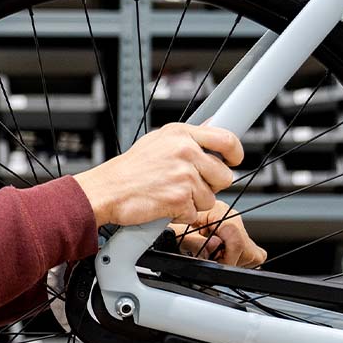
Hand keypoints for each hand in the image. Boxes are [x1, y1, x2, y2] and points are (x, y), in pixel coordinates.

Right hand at [71, 122, 243, 227]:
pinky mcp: (180, 199)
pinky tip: (164, 205)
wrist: (106, 190)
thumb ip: (186, 138)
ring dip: (193, 203)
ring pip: (210, 198)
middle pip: (224, 175)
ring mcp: (184, 175)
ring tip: (170, 194)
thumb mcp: (157, 141)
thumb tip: (212, 127)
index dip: (235, 153)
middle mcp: (185, 151)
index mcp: (181, 134)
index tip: (234, 160)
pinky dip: (180, 215)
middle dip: (211, 185)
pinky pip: (194, 214)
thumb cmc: (128, 170)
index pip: (226, 139)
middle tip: (190, 186)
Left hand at [170, 200, 266, 268]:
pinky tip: (220, 257)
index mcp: (219, 211)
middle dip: (231, 260)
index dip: (228, 257)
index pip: (236, 238)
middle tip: (212, 260)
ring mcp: (237, 227)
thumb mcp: (176, 233)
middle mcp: (232, 217)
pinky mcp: (238, 237)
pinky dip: (237, 260)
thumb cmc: (171, 222)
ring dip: (234, 260)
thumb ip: (194, 242)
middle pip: (248, 248)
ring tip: (214, 257)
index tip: (218, 265)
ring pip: (252, 253)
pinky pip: (249, 254)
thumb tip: (214, 247)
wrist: (170, 216)